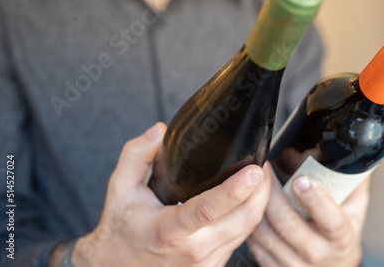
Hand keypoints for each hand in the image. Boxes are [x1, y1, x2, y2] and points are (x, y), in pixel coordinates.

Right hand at [65, 123, 271, 266]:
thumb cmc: (121, 229)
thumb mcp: (119, 188)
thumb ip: (136, 155)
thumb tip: (159, 131)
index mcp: (170, 231)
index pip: (208, 210)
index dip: (235, 189)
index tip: (255, 170)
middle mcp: (194, 250)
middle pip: (244, 220)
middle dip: (262, 190)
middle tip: (263, 163)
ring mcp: (207, 262)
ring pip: (249, 231)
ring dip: (260, 203)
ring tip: (260, 178)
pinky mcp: (214, 266)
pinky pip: (242, 239)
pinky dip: (250, 217)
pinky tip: (248, 200)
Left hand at [246, 165, 369, 266]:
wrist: (334, 265)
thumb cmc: (340, 231)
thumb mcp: (354, 205)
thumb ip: (352, 177)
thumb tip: (352, 148)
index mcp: (341, 237)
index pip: (332, 221)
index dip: (316, 201)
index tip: (302, 179)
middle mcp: (318, 254)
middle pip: (287, 224)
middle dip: (272, 193)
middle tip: (264, 168)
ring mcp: (295, 265)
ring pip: (265, 234)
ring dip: (256, 204)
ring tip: (252, 182)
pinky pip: (254, 244)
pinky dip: (249, 222)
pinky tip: (249, 205)